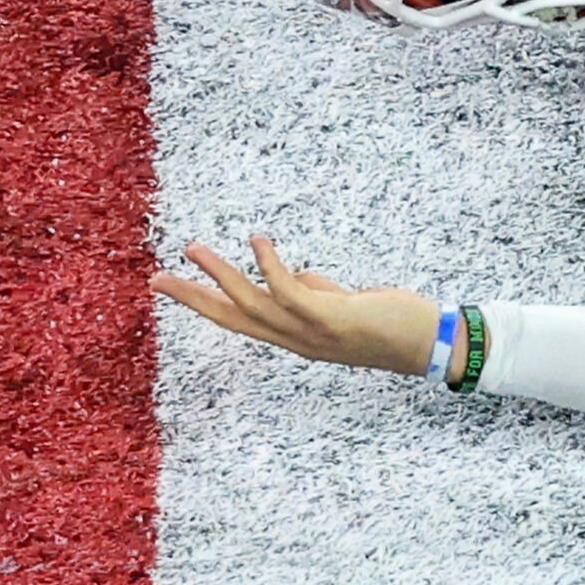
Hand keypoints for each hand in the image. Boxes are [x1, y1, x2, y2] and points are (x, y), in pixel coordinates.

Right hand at [150, 235, 446, 378]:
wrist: (428, 344)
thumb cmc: (390, 322)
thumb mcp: (342, 305)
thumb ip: (315, 290)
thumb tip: (293, 273)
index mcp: (295, 337)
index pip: (240, 319)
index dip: (205, 302)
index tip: (172, 286)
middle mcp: (296, 340)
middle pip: (232, 318)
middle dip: (192, 298)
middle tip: (156, 280)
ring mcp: (311, 333)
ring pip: (252, 304)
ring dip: (220, 275)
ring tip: (193, 248)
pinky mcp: (331, 319)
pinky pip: (290, 292)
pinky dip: (269, 266)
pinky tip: (258, 240)